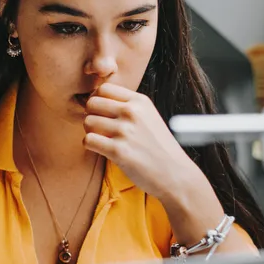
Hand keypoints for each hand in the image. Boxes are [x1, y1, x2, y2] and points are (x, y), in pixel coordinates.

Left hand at [82, 83, 198, 201]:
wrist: (175, 174)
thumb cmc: (160, 148)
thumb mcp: (150, 116)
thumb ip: (129, 107)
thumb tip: (98, 100)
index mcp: (140, 101)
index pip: (104, 88)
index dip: (97, 99)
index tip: (100, 111)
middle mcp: (132, 112)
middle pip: (92, 103)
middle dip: (90, 114)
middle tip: (98, 126)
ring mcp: (125, 131)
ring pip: (87, 121)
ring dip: (90, 131)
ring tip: (101, 139)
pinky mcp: (118, 151)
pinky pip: (88, 140)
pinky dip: (90, 145)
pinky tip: (101, 149)